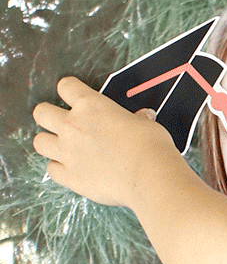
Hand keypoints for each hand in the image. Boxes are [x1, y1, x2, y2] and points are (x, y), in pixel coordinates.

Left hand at [33, 76, 180, 207]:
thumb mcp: (145, 124)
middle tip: (59, 122)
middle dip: (48, 115)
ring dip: (48, 143)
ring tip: (61, 147)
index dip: (69, 89)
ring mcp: (67, 152)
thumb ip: (136, 119)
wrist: (148, 175)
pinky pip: (51, 170)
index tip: (72, 95)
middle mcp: (72, 126)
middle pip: (41, 112)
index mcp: (91, 106)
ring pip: (39, 142)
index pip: (66, 86)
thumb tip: (143, 118)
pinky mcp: (69, 177)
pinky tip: (70, 169)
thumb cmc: (150, 147)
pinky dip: (59, 169)